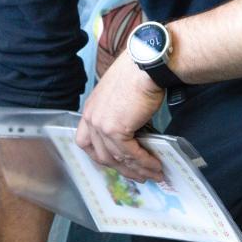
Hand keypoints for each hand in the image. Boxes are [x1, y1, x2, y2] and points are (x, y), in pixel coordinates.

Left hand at [75, 51, 165, 182]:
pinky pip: (129, 153)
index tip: (117, 164)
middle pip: (101, 155)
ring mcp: (100, 124)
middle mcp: (91, 118)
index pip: (86, 142)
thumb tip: (135, 138)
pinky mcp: (115, 129)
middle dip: (123, 169)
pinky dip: (144, 162)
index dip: (101, 157)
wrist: (145, 66)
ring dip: (138, 169)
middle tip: (141, 176)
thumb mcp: (120, 99)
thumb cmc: (137, 76)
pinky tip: (156, 165)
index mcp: (90, 110)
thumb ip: (120, 117)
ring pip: (117, 158)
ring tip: (154, 174)